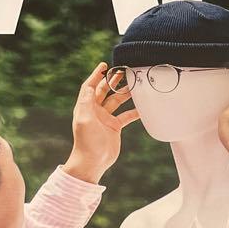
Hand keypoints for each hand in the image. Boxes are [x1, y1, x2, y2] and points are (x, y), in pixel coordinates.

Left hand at [63, 63, 140, 183]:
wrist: (92, 162)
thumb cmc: (86, 142)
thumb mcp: (84, 120)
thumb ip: (86, 103)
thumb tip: (88, 86)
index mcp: (86, 107)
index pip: (89, 86)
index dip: (96, 75)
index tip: (104, 65)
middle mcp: (95, 111)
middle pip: (104, 91)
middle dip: (113, 80)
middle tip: (123, 71)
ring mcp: (105, 118)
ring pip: (116, 101)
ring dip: (125, 93)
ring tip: (135, 84)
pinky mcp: (114, 127)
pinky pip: (126, 116)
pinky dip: (134, 111)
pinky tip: (143, 107)